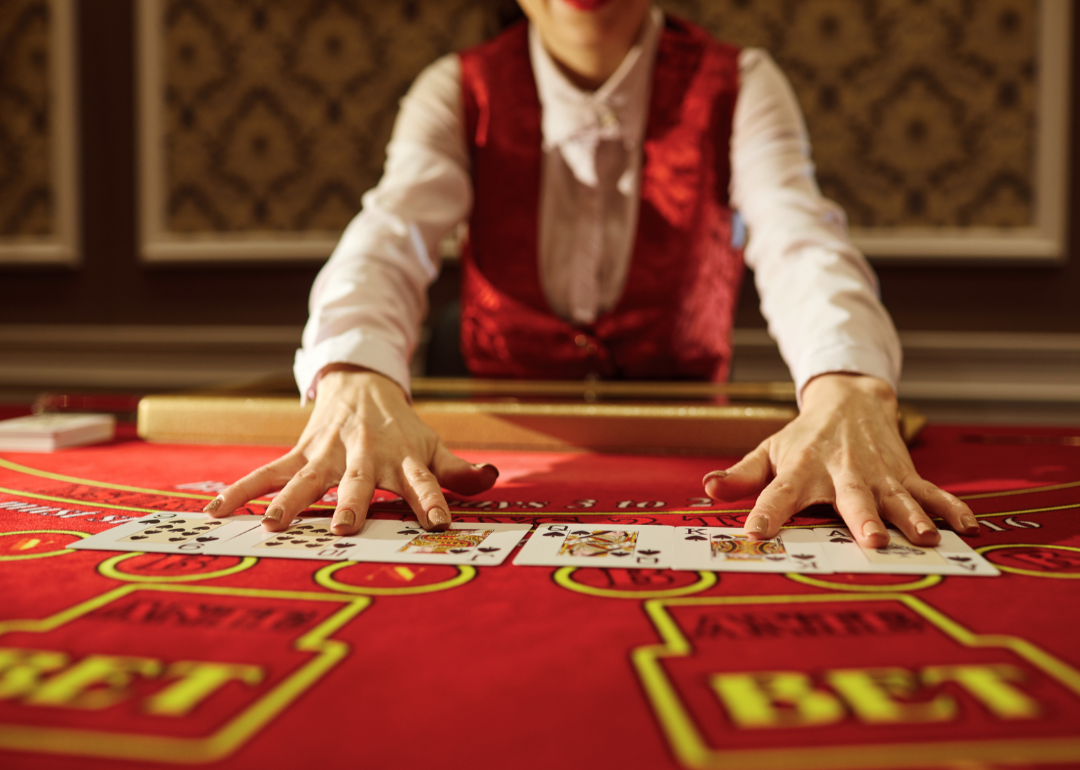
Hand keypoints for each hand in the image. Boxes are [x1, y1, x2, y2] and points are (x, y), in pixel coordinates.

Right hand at [203, 366, 498, 534]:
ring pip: (307, 478)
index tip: (439, 523)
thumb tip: (492, 478)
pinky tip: (217, 509)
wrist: (362, 382)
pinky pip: (269, 472)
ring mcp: (329, 453)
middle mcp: (365, 455)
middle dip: (352, 503)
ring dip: (291, 500)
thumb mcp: (433, 446)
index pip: (422, 481)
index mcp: (402, 458)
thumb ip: (458, 471)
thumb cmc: (402, 429)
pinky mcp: (301, 451)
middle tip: (346, 528)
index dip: (432, 500)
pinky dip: (243, 489)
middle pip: (359, 480)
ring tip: (272, 524)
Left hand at [703, 373, 978, 547]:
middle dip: (861, 518)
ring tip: (924, 537)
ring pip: (897, 497)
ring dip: (911, 516)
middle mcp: (842, 472)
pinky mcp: (905, 475)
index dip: (766, 513)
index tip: (754, 534)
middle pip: (851, 497)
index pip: (779, 494)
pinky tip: (967, 525)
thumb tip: (707, 488)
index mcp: (802, 469)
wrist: (851, 400)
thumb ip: (741, 474)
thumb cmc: (805, 437)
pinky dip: (950, 507)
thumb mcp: (769, 450)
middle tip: (869, 541)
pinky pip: (930, 492)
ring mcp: (879, 474)